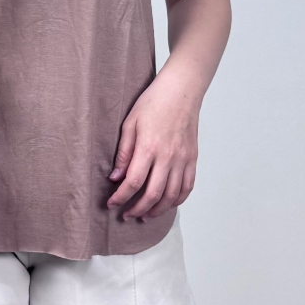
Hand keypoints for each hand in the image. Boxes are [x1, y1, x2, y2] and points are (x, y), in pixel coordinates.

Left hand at [106, 82, 199, 220]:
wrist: (181, 90)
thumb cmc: (154, 102)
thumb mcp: (130, 122)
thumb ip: (123, 152)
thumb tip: (116, 177)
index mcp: (149, 148)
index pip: (133, 182)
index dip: (121, 197)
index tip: (112, 203)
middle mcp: (168, 157)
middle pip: (153, 195)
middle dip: (137, 209)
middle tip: (127, 214)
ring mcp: (183, 159)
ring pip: (172, 196)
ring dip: (157, 210)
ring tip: (145, 214)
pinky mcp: (192, 158)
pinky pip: (187, 187)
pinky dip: (177, 200)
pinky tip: (167, 204)